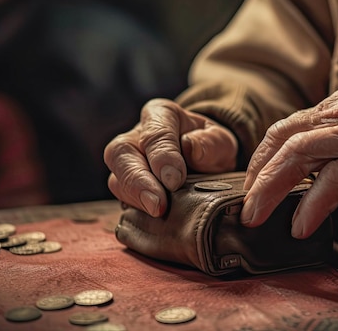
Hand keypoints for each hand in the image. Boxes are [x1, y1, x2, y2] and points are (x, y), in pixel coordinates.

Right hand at [104, 98, 237, 215]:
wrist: (209, 165)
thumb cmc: (212, 148)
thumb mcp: (221, 141)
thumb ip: (210, 142)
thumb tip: (190, 147)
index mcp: (160, 115)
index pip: (154, 132)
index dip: (163, 156)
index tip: (175, 180)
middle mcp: (136, 137)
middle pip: (121, 153)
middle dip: (138, 181)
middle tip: (157, 204)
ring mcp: (127, 164)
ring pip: (116, 178)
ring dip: (134, 198)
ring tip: (155, 213)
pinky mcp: (127, 190)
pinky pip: (122, 201)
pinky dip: (135, 212)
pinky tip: (151, 222)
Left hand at [240, 87, 337, 237]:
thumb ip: (333, 143)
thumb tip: (301, 171)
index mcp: (337, 105)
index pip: (285, 127)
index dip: (261, 158)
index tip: (250, 185)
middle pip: (284, 139)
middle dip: (257, 176)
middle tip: (245, 207)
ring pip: (301, 154)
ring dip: (272, 188)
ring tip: (257, 216)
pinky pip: (337, 178)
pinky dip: (314, 203)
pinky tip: (303, 225)